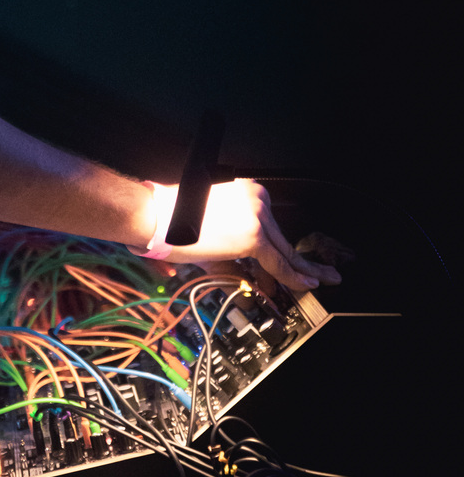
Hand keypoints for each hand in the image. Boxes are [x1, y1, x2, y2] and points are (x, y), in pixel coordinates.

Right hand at [153, 179, 342, 291]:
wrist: (155, 216)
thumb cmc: (169, 221)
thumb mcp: (205, 234)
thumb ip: (226, 253)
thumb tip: (238, 275)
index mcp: (243, 192)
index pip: (269, 225)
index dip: (281, 247)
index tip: (290, 258)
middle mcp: (254, 198)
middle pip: (281, 236)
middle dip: (301, 258)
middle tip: (321, 270)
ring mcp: (256, 215)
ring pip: (285, 249)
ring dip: (304, 268)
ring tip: (322, 279)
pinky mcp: (254, 235)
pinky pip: (279, 261)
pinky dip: (294, 276)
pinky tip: (307, 284)